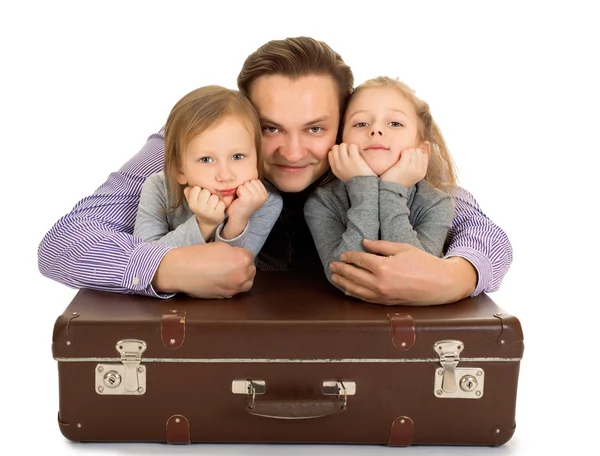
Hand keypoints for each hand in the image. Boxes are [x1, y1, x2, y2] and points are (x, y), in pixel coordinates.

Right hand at [152, 242, 255, 297]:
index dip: (241, 254)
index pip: (250, 256)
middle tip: (232, 263)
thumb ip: (234, 252)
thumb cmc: (197, 256)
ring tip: (231, 273)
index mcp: (241, 259)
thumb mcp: (220, 246)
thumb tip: (239, 257)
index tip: (234, 255)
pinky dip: (234, 286)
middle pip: (251, 270)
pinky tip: (224, 280)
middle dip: (244, 266)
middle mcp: (241, 275)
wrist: (180, 270)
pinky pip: (237, 291)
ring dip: (242, 278)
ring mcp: (235, 287)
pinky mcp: (226, 296)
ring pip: (247, 283)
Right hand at [184, 186, 225, 226]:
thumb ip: (189, 192)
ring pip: (215, 196)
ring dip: (216, 199)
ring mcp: (208, 212)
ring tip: (213, 204)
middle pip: (206, 191)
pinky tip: (218, 208)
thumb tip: (189, 187)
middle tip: (208, 200)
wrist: (208, 222)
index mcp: (192, 203)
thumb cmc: (200, 207)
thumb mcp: (193, 200)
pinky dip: (221, 204)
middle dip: (208, 194)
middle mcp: (199, 208)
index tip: (201, 195)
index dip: (200, 190)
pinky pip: (221, 203)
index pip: (196, 188)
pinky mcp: (217, 214)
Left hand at [222, 179, 267, 238]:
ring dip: (241, 189)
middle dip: (245, 187)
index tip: (248, 196)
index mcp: (265, 195)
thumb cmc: (243, 205)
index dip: (249, 186)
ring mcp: (256, 197)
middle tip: (244, 197)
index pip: (256, 181)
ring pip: (246, 183)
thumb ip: (255, 187)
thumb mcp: (253, 195)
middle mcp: (262, 196)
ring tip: (241, 198)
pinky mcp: (248, 198)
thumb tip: (252, 172)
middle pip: (251, 181)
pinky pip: (240, 187)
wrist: (237, 218)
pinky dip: (237, 192)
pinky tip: (239, 199)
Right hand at [328, 143, 375, 182]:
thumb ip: (339, 166)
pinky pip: (352, 146)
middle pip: (335, 147)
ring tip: (355, 153)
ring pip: (343, 145)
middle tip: (350, 153)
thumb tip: (339, 154)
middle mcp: (338, 165)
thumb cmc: (356, 181)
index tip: (344, 154)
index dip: (337, 151)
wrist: (365, 188)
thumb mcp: (343, 175)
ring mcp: (345, 161)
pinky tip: (359, 153)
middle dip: (343, 148)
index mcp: (335, 169)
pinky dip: (356, 147)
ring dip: (349, 147)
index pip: (330, 153)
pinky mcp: (354, 159)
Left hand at [329, 239, 476, 305]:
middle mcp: (380, 283)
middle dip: (342, 269)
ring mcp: (383, 295)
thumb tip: (364, 243)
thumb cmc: (424, 263)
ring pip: (356, 289)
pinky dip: (355, 294)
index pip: (360, 260)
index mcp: (384, 267)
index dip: (349, 256)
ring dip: (344, 283)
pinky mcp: (387, 303)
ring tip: (335, 277)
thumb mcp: (403, 248)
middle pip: (354, 275)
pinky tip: (348, 290)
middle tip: (332, 265)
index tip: (343, 254)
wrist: (441, 284)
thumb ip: (381, 246)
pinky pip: (366, 299)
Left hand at [380, 146, 428, 186]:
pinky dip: (401, 153)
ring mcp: (413, 168)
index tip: (408, 157)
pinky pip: (406, 152)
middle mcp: (419, 170)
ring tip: (400, 160)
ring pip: (413, 150)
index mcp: (422, 172)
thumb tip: (426, 143)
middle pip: (419, 151)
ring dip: (405, 152)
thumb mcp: (412, 171)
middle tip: (403, 160)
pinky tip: (398, 159)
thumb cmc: (398, 178)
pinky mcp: (404, 166)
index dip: (416, 153)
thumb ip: (419, 159)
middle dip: (411, 152)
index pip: (425, 155)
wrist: (389, 190)